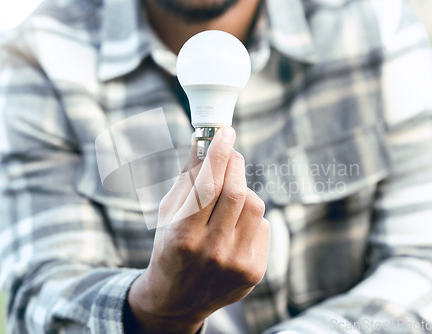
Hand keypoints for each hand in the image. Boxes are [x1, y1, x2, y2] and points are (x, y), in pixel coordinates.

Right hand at [127, 127, 270, 333]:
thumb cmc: (170, 248)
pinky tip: (234, 226)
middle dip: (235, 164)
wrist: (179, 298)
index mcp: (182, 236)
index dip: (219, 154)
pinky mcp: (254, 271)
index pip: (208, 186)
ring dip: (243, 190)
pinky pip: (262, 225)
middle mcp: (211, 251)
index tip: (226, 132)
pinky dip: (250, 217)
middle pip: (236, 193)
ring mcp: (236, 263)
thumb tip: (202, 142)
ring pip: (254, 205)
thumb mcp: (168, 214)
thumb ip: (187, 179)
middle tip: (230, 152)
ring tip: (227, 196)